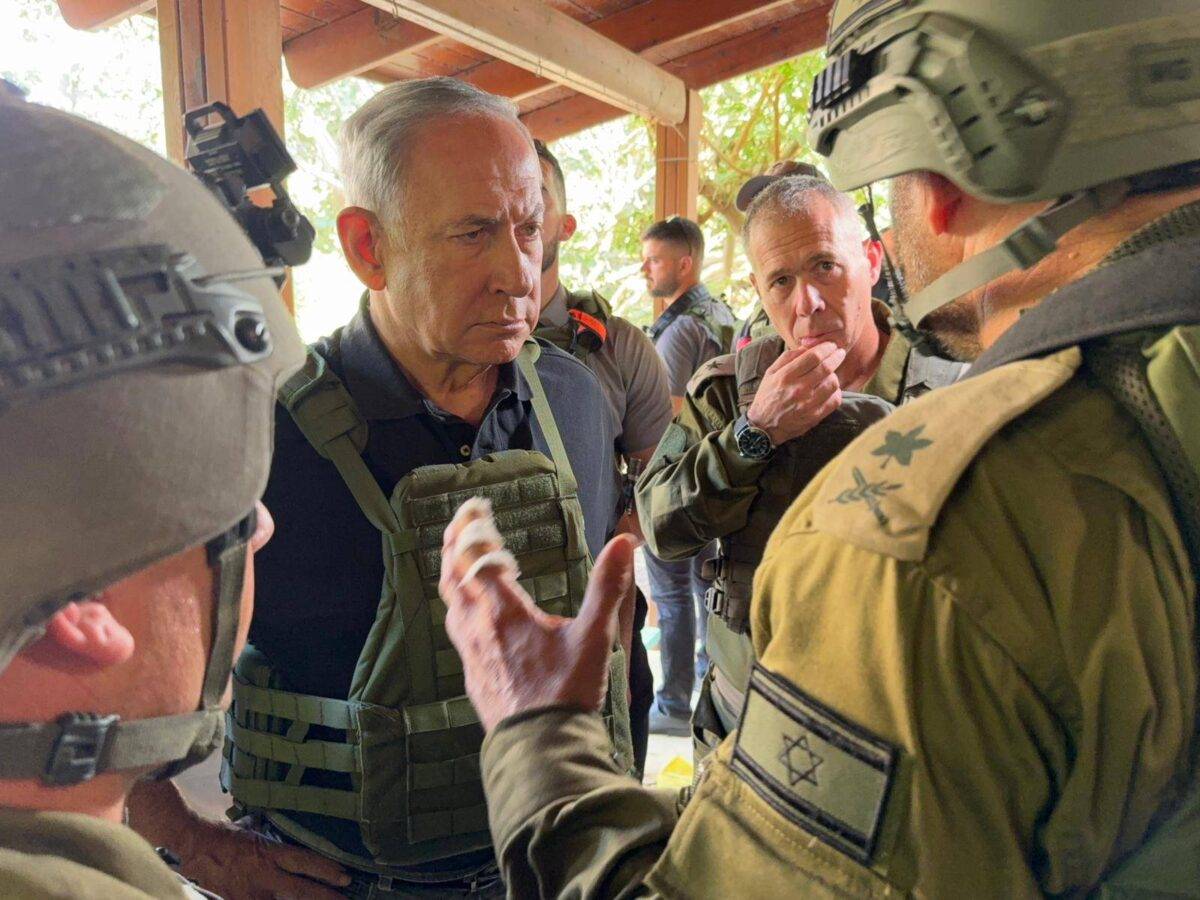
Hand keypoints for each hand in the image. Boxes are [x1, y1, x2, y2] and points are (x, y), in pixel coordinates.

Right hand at [172, 815, 350, 899]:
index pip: (305, 863)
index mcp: (270, 853)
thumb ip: (271, 833)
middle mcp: (264, 875)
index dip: (327, 871)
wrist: (194, 845)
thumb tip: (282, 826)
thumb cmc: (225, 835)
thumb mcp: (255, 828)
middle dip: (325, 896)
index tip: (345, 878)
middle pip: (301, 890)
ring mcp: (251, 893)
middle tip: (344, 898)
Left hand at [439, 499, 635, 731]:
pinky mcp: (472, 674)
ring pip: (450, 602)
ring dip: (452, 573)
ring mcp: (471, 653)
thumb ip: (608, 587)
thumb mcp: (594, 637)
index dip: (474, 528)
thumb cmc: (566, 692)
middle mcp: (478, 628)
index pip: (478, 557)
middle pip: (453, 575)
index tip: (479, 507)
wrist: (540, 748)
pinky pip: (456, 628)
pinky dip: (459, 604)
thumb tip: (623, 543)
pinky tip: (471, 612)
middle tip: (461, 521)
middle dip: (454, 543)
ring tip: (459, 558)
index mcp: (504, 612)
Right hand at [746, 341, 845, 444]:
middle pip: (826, 368)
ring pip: (833, 383)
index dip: (826, 348)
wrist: (763, 426)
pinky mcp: (814, 416)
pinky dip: (836, 392)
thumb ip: (788, 357)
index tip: (831, 345)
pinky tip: (830, 389)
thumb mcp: (771, 372)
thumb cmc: (767, 396)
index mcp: (785, 376)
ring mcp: (807, 404)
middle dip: (836, 357)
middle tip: (839, 353)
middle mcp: (798, 390)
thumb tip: (807, 347)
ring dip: (835, 375)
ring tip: (831, 373)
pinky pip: (835, 400)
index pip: (813, 357)